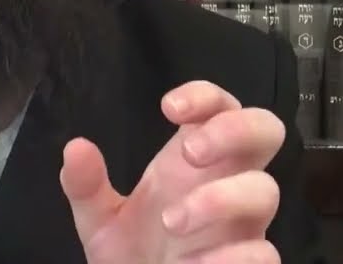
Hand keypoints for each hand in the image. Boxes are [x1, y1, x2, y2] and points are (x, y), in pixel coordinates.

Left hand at [58, 80, 285, 262]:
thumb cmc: (132, 255)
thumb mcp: (99, 220)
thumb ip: (86, 186)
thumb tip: (75, 148)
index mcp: (192, 161)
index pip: (219, 107)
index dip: (204, 96)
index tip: (167, 108)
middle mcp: (227, 183)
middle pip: (266, 130)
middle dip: (234, 130)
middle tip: (190, 152)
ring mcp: (244, 224)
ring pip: (266, 190)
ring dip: (220, 199)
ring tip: (170, 221)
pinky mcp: (250, 263)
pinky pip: (263, 252)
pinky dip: (229, 256)